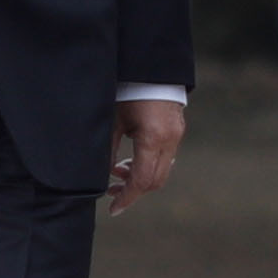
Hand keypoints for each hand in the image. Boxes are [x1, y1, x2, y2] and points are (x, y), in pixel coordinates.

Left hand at [104, 95, 185, 211]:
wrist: (151, 68)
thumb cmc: (128, 91)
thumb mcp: (112, 122)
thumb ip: (107, 151)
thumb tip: (100, 177)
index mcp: (153, 137)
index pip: (142, 179)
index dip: (127, 197)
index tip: (113, 209)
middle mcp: (170, 140)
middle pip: (155, 180)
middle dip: (133, 190)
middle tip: (110, 192)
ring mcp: (176, 136)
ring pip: (161, 171)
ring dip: (140, 177)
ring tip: (116, 171)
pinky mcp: (177, 132)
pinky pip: (165, 158)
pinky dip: (148, 165)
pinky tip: (131, 159)